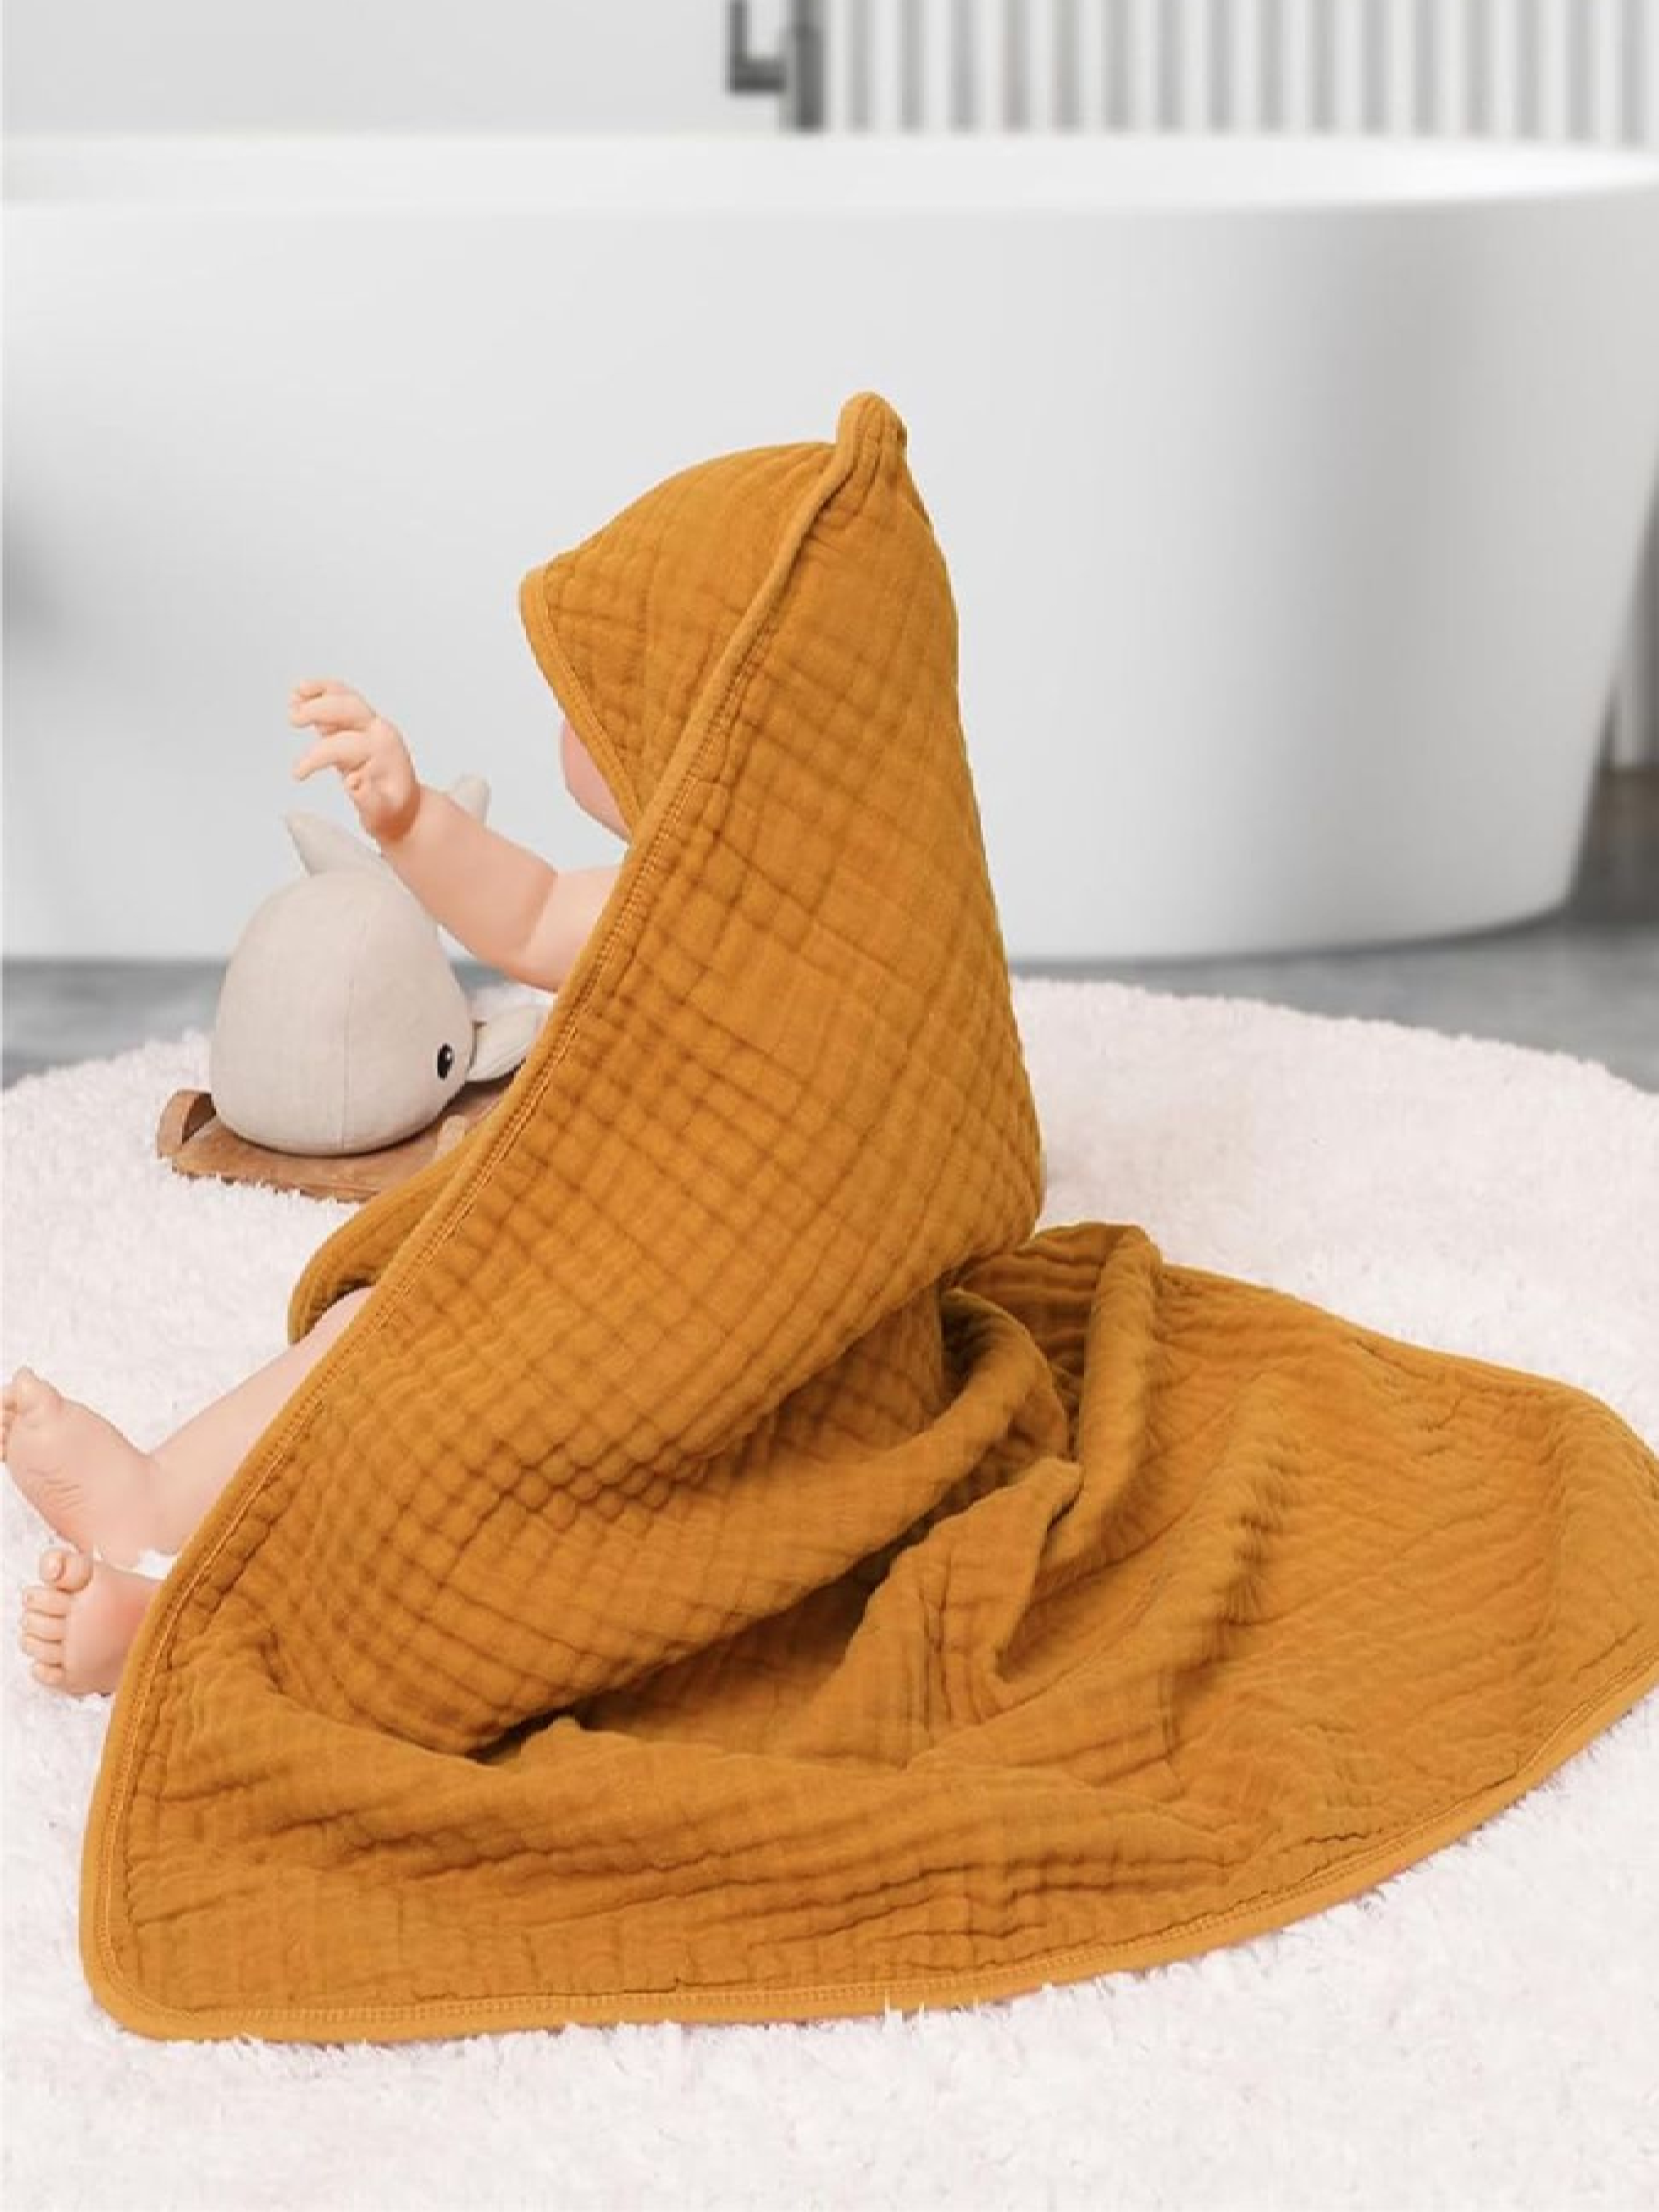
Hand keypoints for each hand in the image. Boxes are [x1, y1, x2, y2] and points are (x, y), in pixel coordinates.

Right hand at [287, 678, 421, 844]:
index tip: (297, 774)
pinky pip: (341, 698)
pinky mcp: (358, 724)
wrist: (404, 807)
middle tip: (293, 720)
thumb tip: (354, 783)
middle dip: (318, 710)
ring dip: (319, 692)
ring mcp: (369, 725)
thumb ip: (369, 799)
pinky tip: (299, 693)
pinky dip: (321, 691)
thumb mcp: (381, 813)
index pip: (344, 745)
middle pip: (348, 708)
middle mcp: (378, 732)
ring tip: (294, 696)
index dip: (316, 757)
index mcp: (385, 752)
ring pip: (345, 696)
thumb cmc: (391, 810)